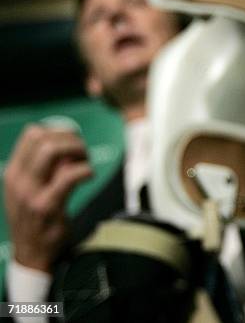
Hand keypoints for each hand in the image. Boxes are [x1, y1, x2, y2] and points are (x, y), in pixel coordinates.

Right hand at [3, 125, 91, 271]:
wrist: (31, 253)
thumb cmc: (37, 218)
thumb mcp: (31, 189)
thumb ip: (44, 168)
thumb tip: (67, 145)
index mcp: (14, 172)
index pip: (32, 134)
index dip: (58, 132)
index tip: (73, 143)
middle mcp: (18, 179)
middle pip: (42, 137)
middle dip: (70, 139)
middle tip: (83, 153)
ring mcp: (29, 192)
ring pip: (51, 150)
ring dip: (76, 150)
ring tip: (85, 162)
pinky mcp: (46, 206)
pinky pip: (68, 176)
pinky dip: (84, 170)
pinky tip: (89, 175)